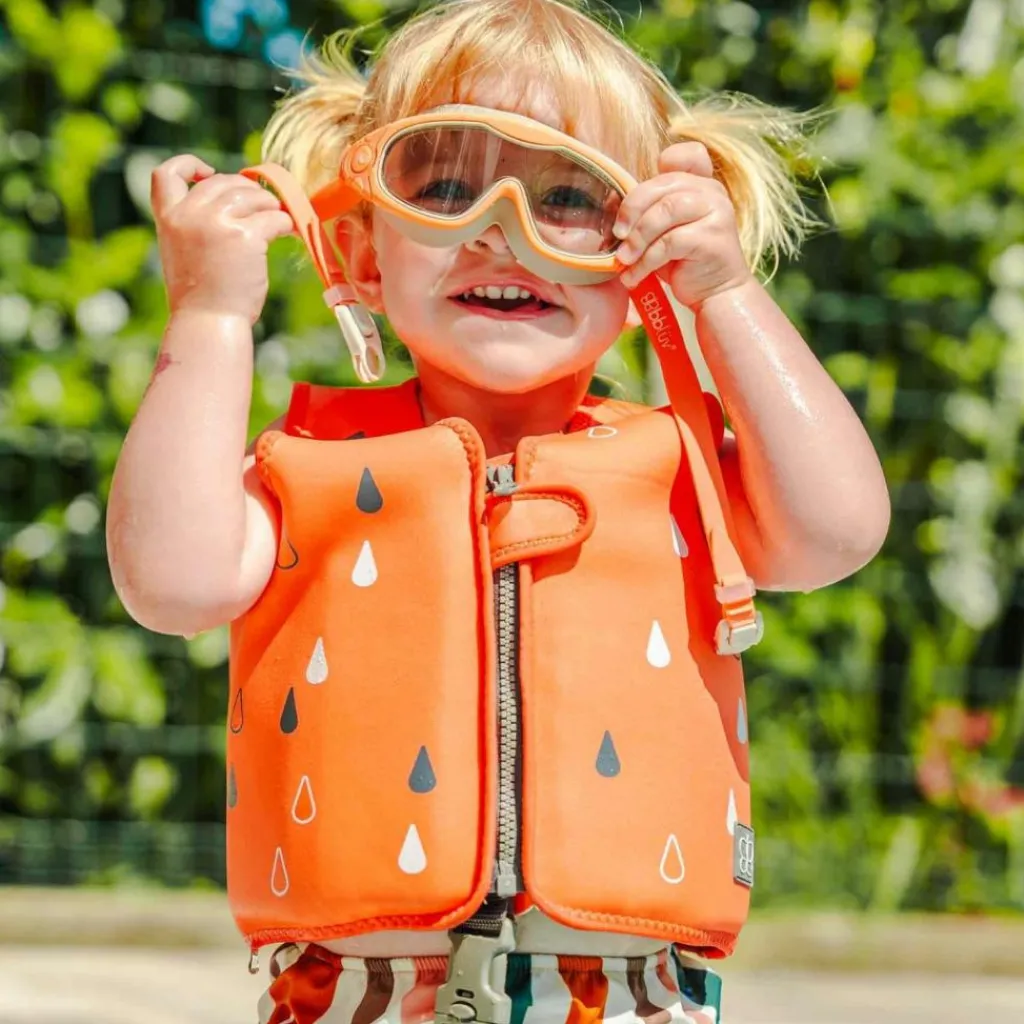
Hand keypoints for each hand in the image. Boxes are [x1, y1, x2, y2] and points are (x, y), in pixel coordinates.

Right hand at [151, 155, 293, 323]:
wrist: (209, 322)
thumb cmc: (201, 296)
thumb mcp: (183, 251)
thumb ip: (195, 223)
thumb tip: (233, 200)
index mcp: (169, 218)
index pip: (166, 173)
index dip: (188, 164)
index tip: (208, 172)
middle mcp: (190, 215)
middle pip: (223, 182)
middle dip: (246, 188)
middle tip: (261, 205)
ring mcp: (218, 223)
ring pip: (252, 195)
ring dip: (269, 203)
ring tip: (276, 216)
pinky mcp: (247, 237)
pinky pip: (274, 217)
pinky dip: (284, 221)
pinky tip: (286, 230)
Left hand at [613, 142, 752, 309]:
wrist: (716, 294)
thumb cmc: (685, 262)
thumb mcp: (664, 231)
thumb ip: (649, 212)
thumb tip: (608, 205)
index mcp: (702, 184)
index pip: (687, 155)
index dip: (663, 165)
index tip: (640, 200)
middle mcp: (712, 192)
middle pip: (663, 186)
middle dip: (632, 210)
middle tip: (618, 236)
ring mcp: (716, 213)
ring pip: (665, 211)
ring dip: (638, 237)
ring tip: (624, 259)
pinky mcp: (712, 238)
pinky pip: (669, 243)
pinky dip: (646, 261)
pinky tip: (634, 276)